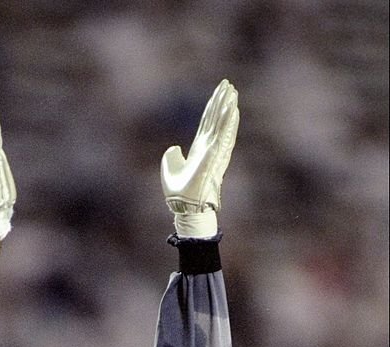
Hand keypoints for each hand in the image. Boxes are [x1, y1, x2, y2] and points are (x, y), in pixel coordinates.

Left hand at [161, 79, 238, 237]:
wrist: (183, 206)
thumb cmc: (178, 193)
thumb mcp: (169, 169)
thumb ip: (172, 156)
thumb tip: (174, 148)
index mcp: (199, 149)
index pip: (207, 123)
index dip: (213, 108)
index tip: (219, 93)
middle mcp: (209, 148)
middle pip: (216, 119)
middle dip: (222, 102)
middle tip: (228, 84)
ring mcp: (213, 151)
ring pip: (222, 124)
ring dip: (228, 107)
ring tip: (233, 92)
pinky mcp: (215, 156)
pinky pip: (223, 135)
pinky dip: (228, 122)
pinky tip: (232, 108)